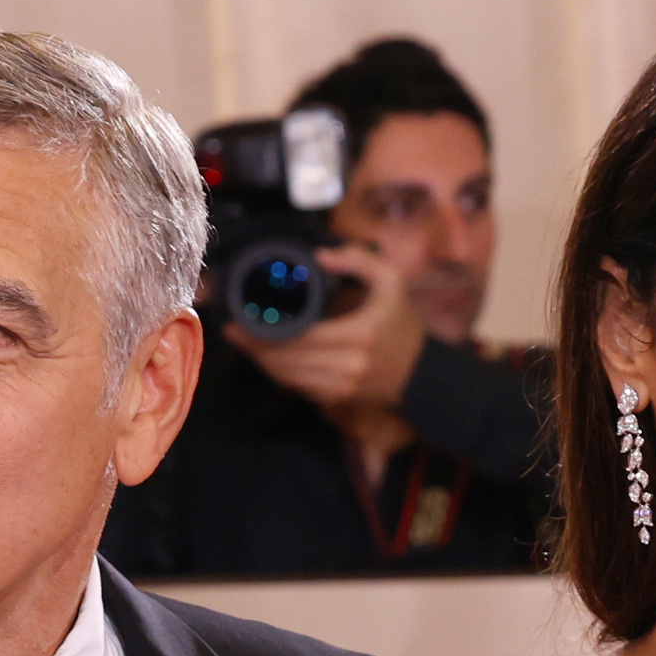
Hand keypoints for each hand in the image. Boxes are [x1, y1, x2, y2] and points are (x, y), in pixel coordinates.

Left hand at [232, 244, 420, 416]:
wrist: (422, 373)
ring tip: (245, 344)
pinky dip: (281, 375)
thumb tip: (319, 255)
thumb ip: (358, 260)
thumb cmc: (404, 324)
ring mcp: (342, 387)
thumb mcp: (392, 281)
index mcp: (358, 335)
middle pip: (287, 361)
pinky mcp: (338, 399)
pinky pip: (299, 389)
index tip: (240, 322)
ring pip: (288, 378)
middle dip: (256, 349)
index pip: (300, 338)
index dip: (265, 333)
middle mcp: (348, 366)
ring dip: (264, 363)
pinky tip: (268, 360)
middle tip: (234, 332)